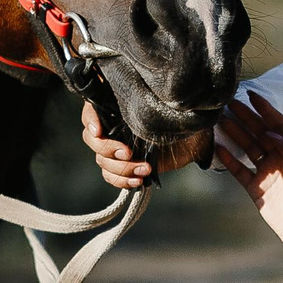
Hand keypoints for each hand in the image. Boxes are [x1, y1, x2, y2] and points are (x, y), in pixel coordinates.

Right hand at [81, 101, 212, 190]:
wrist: (193, 140)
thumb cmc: (178, 115)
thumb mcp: (163, 105)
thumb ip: (145, 103)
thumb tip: (130, 101)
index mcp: (115, 107)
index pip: (90, 112)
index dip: (90, 122)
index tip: (99, 131)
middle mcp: (111, 127)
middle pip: (92, 140)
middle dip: (108, 149)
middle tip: (128, 152)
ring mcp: (116, 148)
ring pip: (102, 161)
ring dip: (122, 168)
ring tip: (144, 169)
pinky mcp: (124, 166)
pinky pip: (111, 177)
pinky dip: (123, 181)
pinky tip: (139, 180)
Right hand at [214, 92, 282, 282]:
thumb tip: (272, 132)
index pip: (277, 124)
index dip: (265, 109)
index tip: (251, 95)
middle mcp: (278, 158)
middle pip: (259, 132)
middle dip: (245, 117)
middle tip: (228, 103)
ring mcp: (265, 172)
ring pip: (247, 147)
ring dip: (234, 133)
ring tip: (219, 120)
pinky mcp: (255, 188)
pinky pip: (238, 170)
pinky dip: (228, 159)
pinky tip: (217, 147)